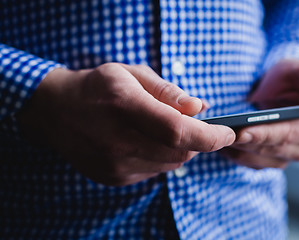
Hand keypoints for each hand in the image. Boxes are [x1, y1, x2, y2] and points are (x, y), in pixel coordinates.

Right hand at [18, 63, 234, 185]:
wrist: (55, 112)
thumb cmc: (97, 86)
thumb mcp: (131, 74)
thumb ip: (168, 92)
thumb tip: (200, 107)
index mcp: (125, 106)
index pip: (179, 130)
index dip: (210, 135)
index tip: (229, 132)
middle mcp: (119, 140)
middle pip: (180, 151)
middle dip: (197, 140)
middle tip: (193, 124)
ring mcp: (115, 164)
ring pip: (170, 164)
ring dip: (178, 149)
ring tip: (163, 130)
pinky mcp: (114, 178)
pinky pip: (153, 171)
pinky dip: (160, 158)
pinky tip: (144, 142)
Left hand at [221, 59, 298, 168]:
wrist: (274, 88)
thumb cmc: (289, 78)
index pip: (287, 134)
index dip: (264, 134)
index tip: (242, 131)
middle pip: (270, 150)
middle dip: (245, 143)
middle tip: (222, 135)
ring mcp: (283, 155)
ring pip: (258, 160)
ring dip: (237, 151)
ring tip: (216, 140)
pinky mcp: (267, 159)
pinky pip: (248, 162)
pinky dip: (234, 155)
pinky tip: (219, 145)